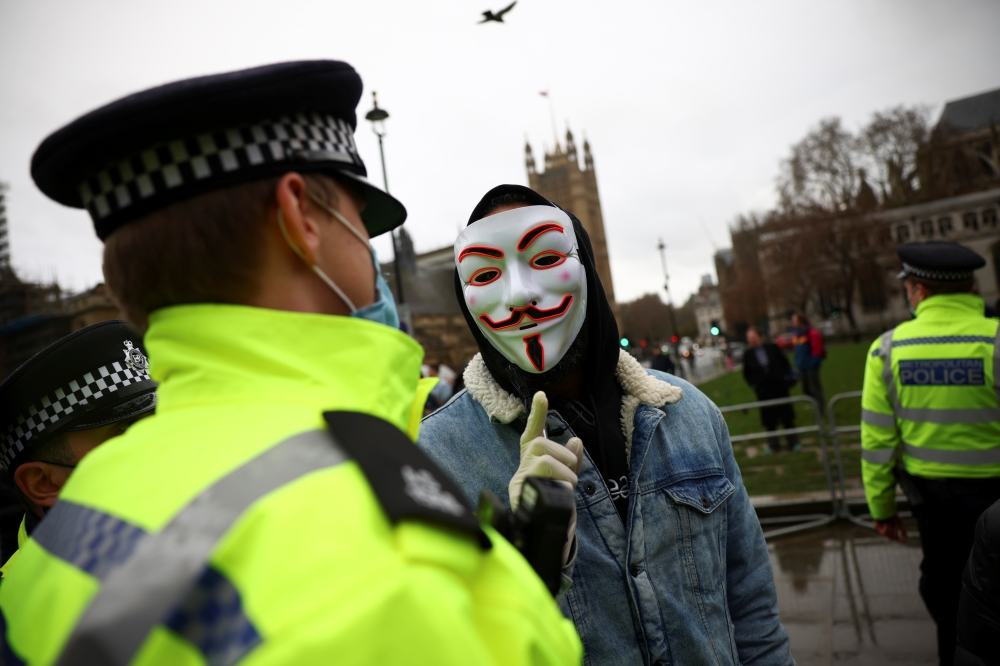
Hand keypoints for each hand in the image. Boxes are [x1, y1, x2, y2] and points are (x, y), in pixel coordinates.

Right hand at [509, 391, 583, 565]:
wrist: (543, 537)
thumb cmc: (554, 506)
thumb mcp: (567, 481)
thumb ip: (571, 460)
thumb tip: (576, 441)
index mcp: (534, 461)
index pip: (532, 433)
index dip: (536, 414)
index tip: (541, 394)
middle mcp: (523, 468)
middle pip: (539, 444)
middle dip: (562, 456)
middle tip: (571, 474)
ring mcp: (519, 482)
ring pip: (543, 461)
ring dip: (564, 473)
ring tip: (568, 488)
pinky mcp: (518, 497)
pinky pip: (541, 483)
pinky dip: (559, 488)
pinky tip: (561, 497)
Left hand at [874, 514, 907, 543]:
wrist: (885, 509)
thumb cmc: (892, 514)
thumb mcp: (899, 522)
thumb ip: (902, 529)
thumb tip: (906, 535)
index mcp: (891, 527)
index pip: (895, 535)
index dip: (899, 539)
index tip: (904, 541)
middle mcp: (887, 528)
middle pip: (892, 536)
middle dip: (894, 533)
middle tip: (894, 529)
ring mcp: (882, 528)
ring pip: (888, 535)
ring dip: (890, 530)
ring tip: (889, 525)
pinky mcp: (877, 526)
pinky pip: (883, 532)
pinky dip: (886, 529)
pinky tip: (886, 525)